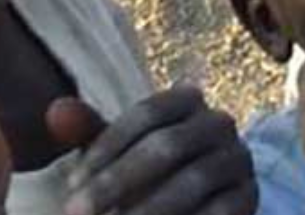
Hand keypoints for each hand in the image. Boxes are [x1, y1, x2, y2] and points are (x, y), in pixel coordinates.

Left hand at [55, 86, 255, 214]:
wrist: (203, 201)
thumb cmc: (148, 170)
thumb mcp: (118, 150)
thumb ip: (88, 132)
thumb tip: (55, 111)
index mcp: (188, 99)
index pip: (145, 114)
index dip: (104, 148)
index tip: (69, 185)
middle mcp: (220, 123)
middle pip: (167, 145)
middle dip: (117, 183)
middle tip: (75, 214)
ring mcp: (239, 161)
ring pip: (192, 182)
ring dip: (146, 210)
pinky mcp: (249, 198)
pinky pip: (217, 213)